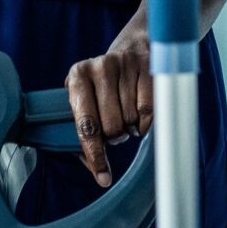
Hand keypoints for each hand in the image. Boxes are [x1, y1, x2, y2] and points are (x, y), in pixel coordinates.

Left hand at [64, 36, 151, 185]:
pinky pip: (149, 112)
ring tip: (126, 115)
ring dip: (130, 128)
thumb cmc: (103, 86)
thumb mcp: (86, 101)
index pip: (87, 126)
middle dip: (115, 136)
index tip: (103, 178)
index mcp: (77, 77)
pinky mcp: (148, 68)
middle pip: (111, 127)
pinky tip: (139, 116)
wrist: (133, 49)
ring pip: (131, 121)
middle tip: (115, 128)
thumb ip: (83, 132)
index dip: (95, 155)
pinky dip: (145, 123)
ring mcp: (125, 66)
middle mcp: (99, 68)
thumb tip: (93, 168)